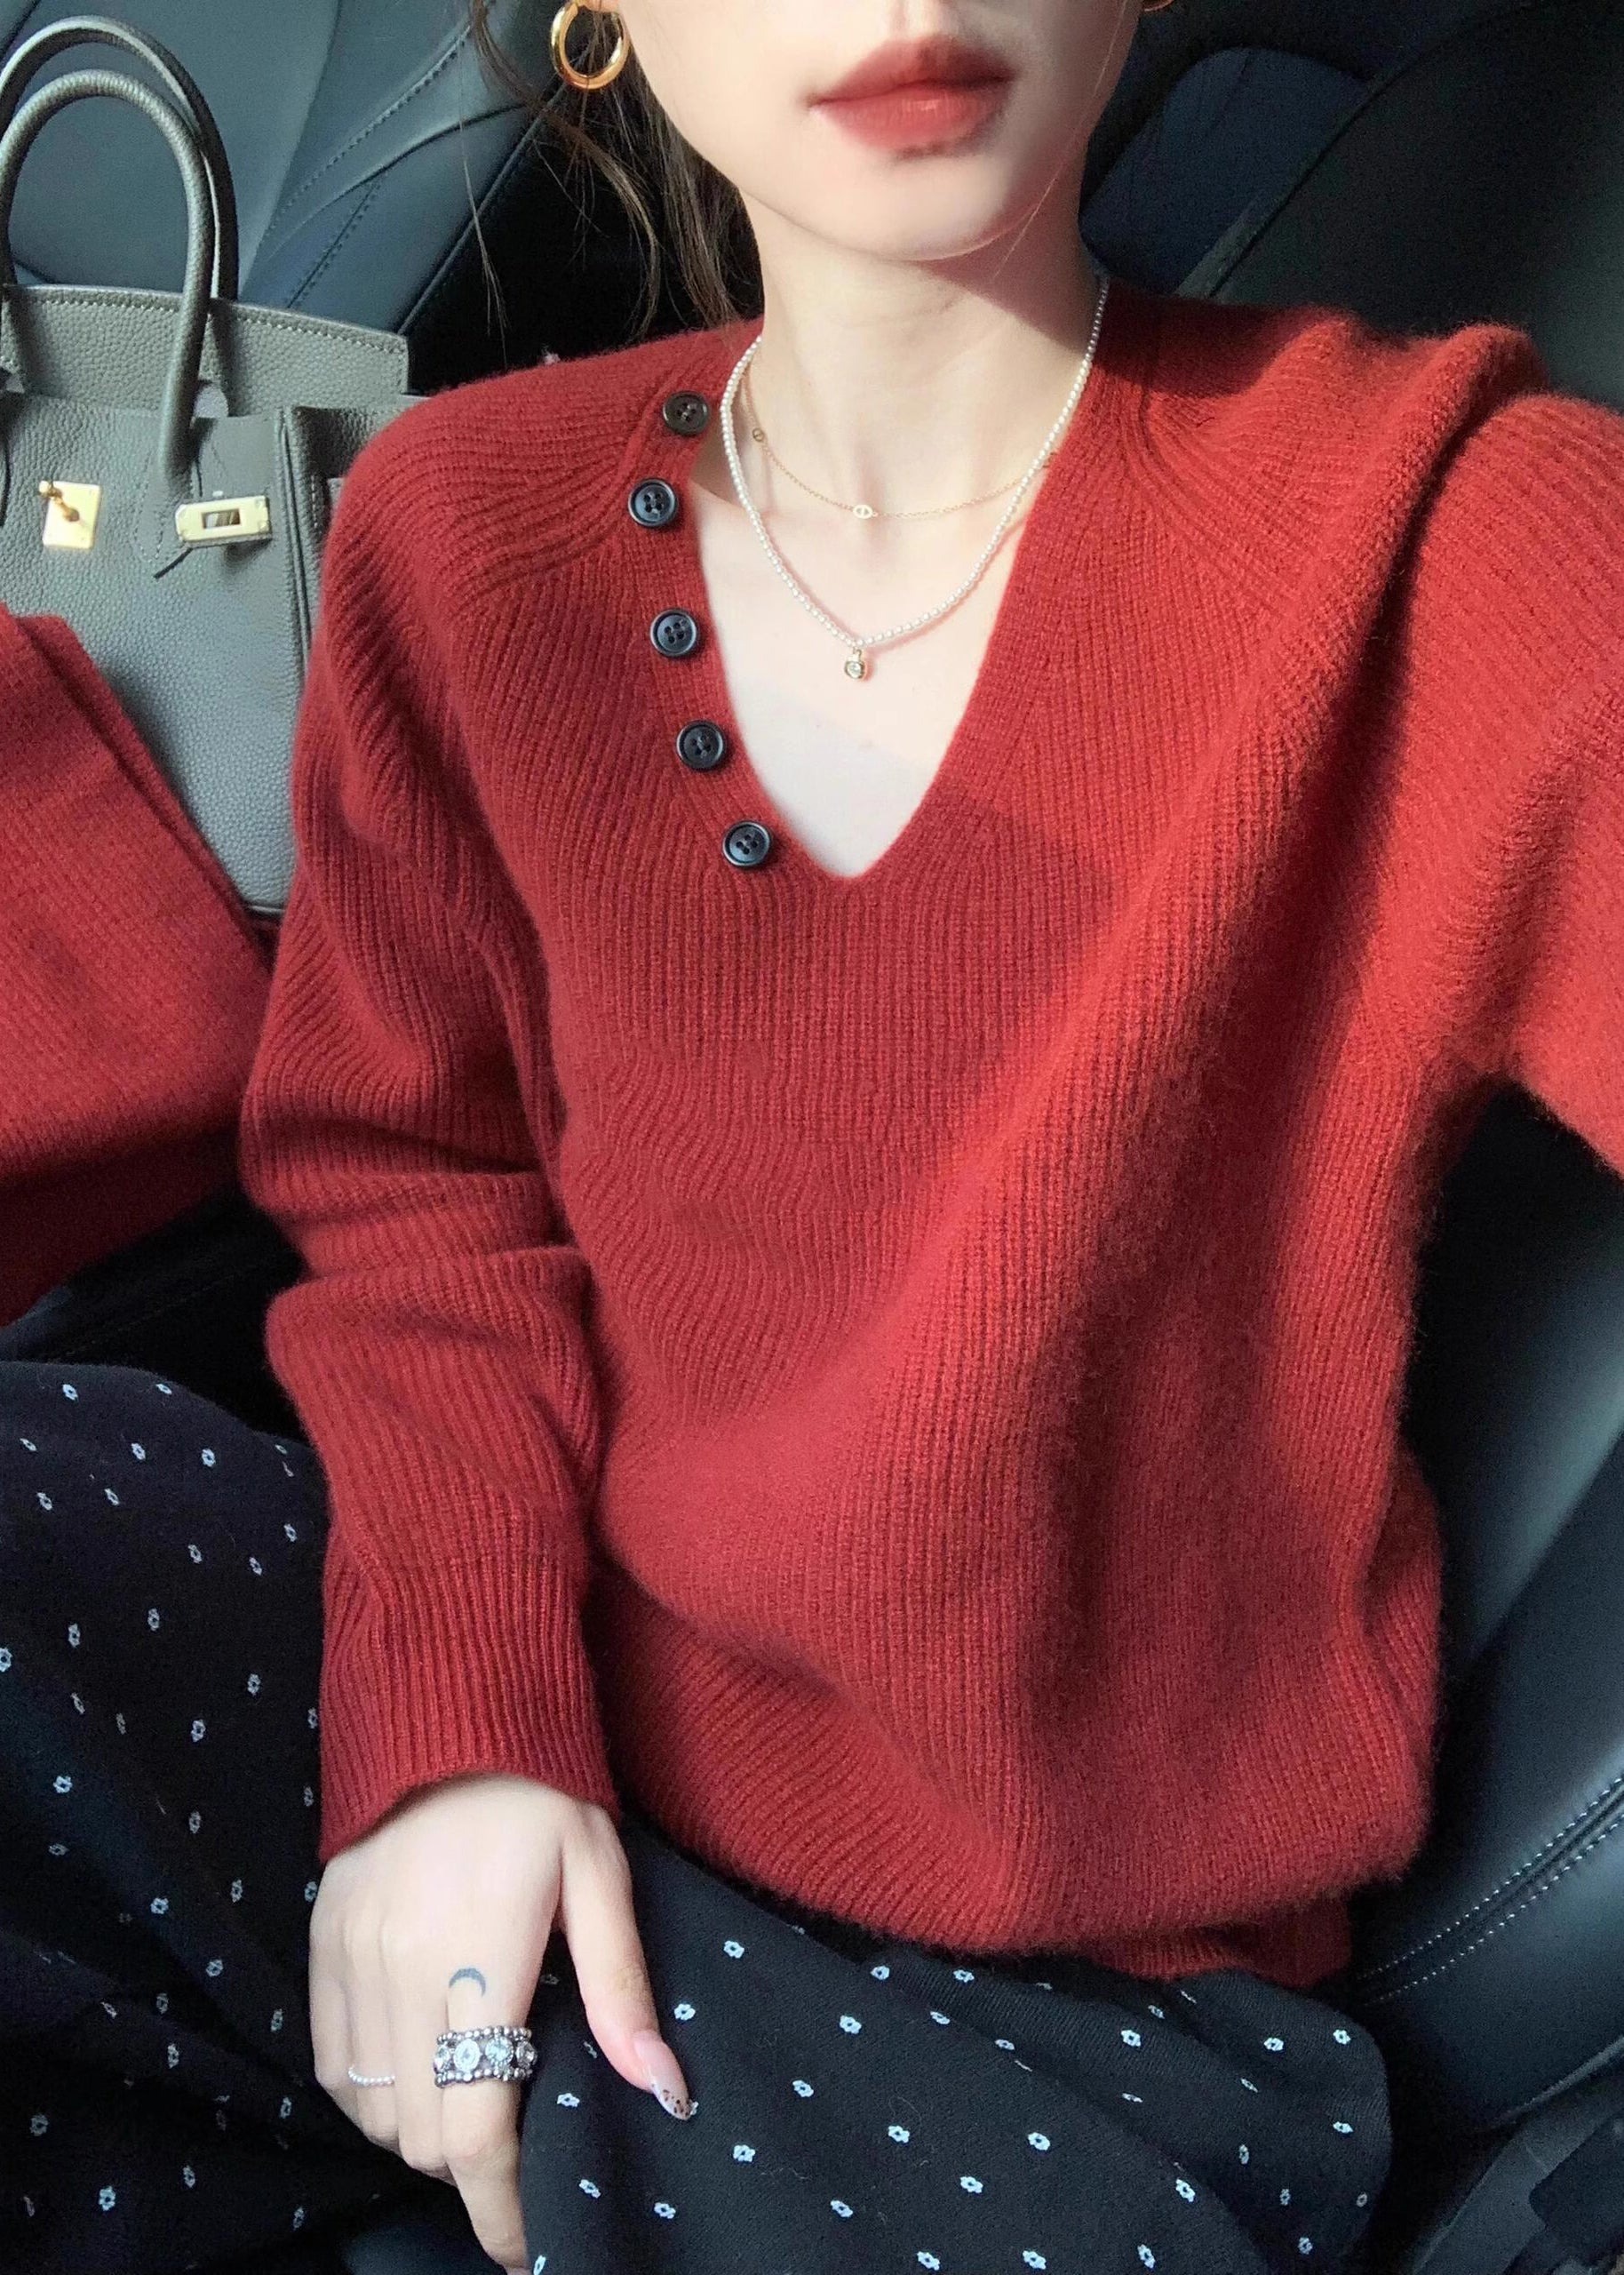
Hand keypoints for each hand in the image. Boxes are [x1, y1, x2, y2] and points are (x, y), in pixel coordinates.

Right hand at [308, 1772, 693, 2271]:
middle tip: (515, 2137)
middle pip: (420, 2136)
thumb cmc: (542, 1789)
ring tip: (469, 2092)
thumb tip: (661, 2090)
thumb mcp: (600, 1876)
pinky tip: (413, 2065)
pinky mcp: (321, 1939)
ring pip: (370, 2109)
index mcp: (479, 1965)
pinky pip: (328, 2061)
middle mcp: (400, 1974)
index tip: (528, 2242)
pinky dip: (366, 2088)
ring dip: (419, 2127)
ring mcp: (351, 1959)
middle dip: (470, 2163)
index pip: (475, 2133)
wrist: (449, 1704)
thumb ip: (621, 1990)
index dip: (500, 2207)